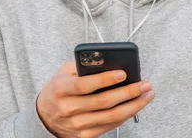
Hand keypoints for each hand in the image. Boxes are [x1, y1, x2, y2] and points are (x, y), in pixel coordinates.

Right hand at [36, 62, 154, 137]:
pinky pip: (110, 126)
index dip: (105, 79)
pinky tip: (135, 106)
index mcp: (61, 89)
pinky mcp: (85, 136)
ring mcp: (77, 125)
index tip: (123, 73)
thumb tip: (108, 61)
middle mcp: (68, 108)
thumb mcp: (64, 72)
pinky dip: (126, 116)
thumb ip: (83, 65)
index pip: (85, 85)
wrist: (44, 117)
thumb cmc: (58, 90)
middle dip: (129, 92)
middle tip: (145, 84)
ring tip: (147, 94)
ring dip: (134, 105)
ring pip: (111, 116)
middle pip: (104, 102)